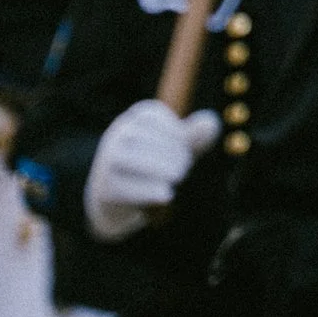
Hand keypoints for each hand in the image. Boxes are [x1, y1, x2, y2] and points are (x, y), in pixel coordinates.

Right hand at [85, 99, 218, 240]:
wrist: (114, 201)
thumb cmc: (152, 166)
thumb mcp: (175, 148)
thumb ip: (194, 136)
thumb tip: (211, 121)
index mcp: (134, 119)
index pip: (153, 115)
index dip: (175, 132)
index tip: (185, 148)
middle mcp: (117, 135)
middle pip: (144, 137)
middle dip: (171, 154)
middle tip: (183, 169)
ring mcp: (107, 161)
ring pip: (133, 160)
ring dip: (161, 169)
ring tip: (177, 177)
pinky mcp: (105, 188)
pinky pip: (126, 187)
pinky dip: (149, 190)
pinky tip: (167, 195)